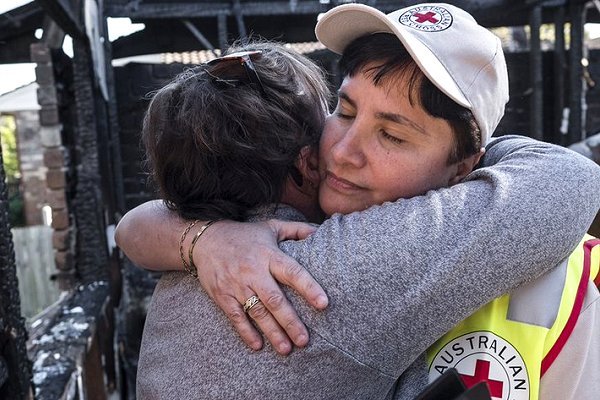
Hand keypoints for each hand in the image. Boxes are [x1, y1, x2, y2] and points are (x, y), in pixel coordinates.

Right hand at [193, 219, 327, 354]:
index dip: (309, 288)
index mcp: (269, 255)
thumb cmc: (244, 235)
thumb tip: (320, 232)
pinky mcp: (222, 295)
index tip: (323, 304)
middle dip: (291, 322)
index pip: (293, 272)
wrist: (205, 239)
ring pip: (257, 312)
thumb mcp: (271, 226)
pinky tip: (258, 345)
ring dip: (272, 332)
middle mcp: (253, 271)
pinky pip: (236, 316)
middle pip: (275, 300)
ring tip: (286, 349)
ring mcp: (236, 285)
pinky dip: (246, 332)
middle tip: (304, 340)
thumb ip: (297, 230)